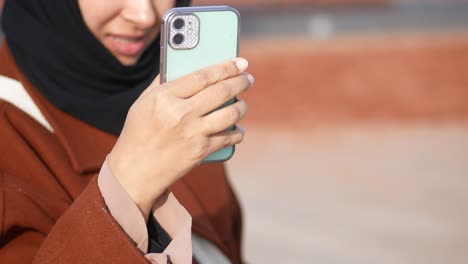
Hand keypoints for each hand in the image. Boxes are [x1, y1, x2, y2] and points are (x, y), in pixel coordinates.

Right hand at [108, 58, 252, 219]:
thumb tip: (185, 66)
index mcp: (165, 97)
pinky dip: (238, 132)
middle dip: (240, 82)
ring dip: (242, 106)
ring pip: (230, 113)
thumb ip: (163, 83)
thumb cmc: (138, 132)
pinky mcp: (201, 151)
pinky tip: (239, 129)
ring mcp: (193, 133)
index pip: (203, 76)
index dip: (226, 67)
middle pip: (221, 91)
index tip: (240, 62)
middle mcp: (181, 113)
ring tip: (243, 103)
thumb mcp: (143, 102)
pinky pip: (229, 138)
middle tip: (248, 78)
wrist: (135, 171)